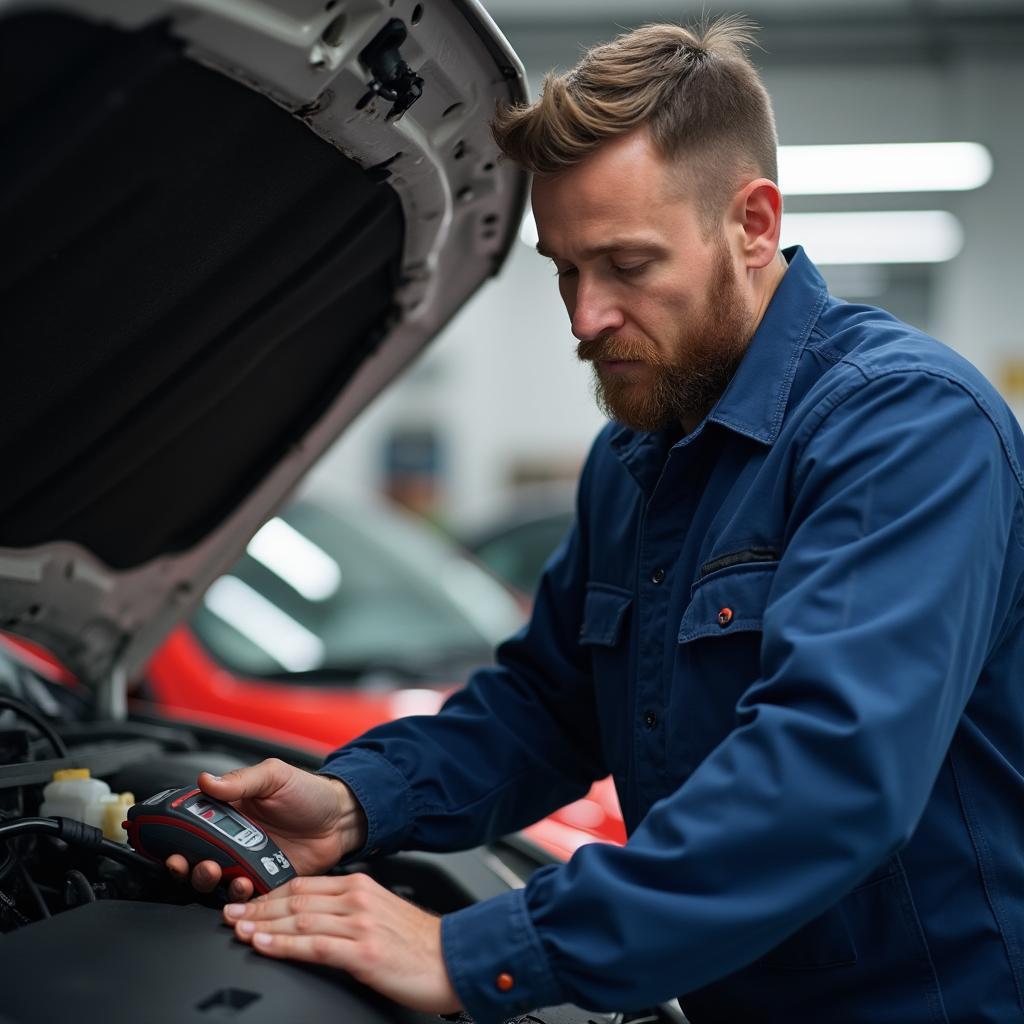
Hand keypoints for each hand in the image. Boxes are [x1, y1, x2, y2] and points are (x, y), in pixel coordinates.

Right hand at [165, 759, 366, 899]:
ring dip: (206, 879)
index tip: (162, 840)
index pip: (190, 825)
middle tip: (186, 860)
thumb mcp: (274, 776)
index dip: (171, 834)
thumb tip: (205, 780)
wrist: (341, 818)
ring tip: (214, 870)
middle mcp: (233, 840)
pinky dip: (237, 895)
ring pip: (214, 880)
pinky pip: (243, 896)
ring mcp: (247, 862)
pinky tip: (243, 884)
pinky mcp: (264, 882)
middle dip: (183, 863)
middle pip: (194, 857)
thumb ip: (240, 781)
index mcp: (229, 811)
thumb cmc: (309, 793)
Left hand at [223, 873, 461, 1013]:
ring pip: (300, 919)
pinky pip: (314, 945)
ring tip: (238, 929)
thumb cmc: (420, 945)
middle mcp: (358, 899)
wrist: (454, 960)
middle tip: (229, 914)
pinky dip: (284, 944)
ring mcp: (360, 924)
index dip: (269, 894)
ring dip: (263, 924)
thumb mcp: (382, 916)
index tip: (247, 902)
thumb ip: (350, 912)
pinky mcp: (363, 952)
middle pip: (296, 899)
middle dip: (258, 907)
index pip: (304, 886)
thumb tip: (315, 919)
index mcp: (360, 887)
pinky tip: (264, 945)